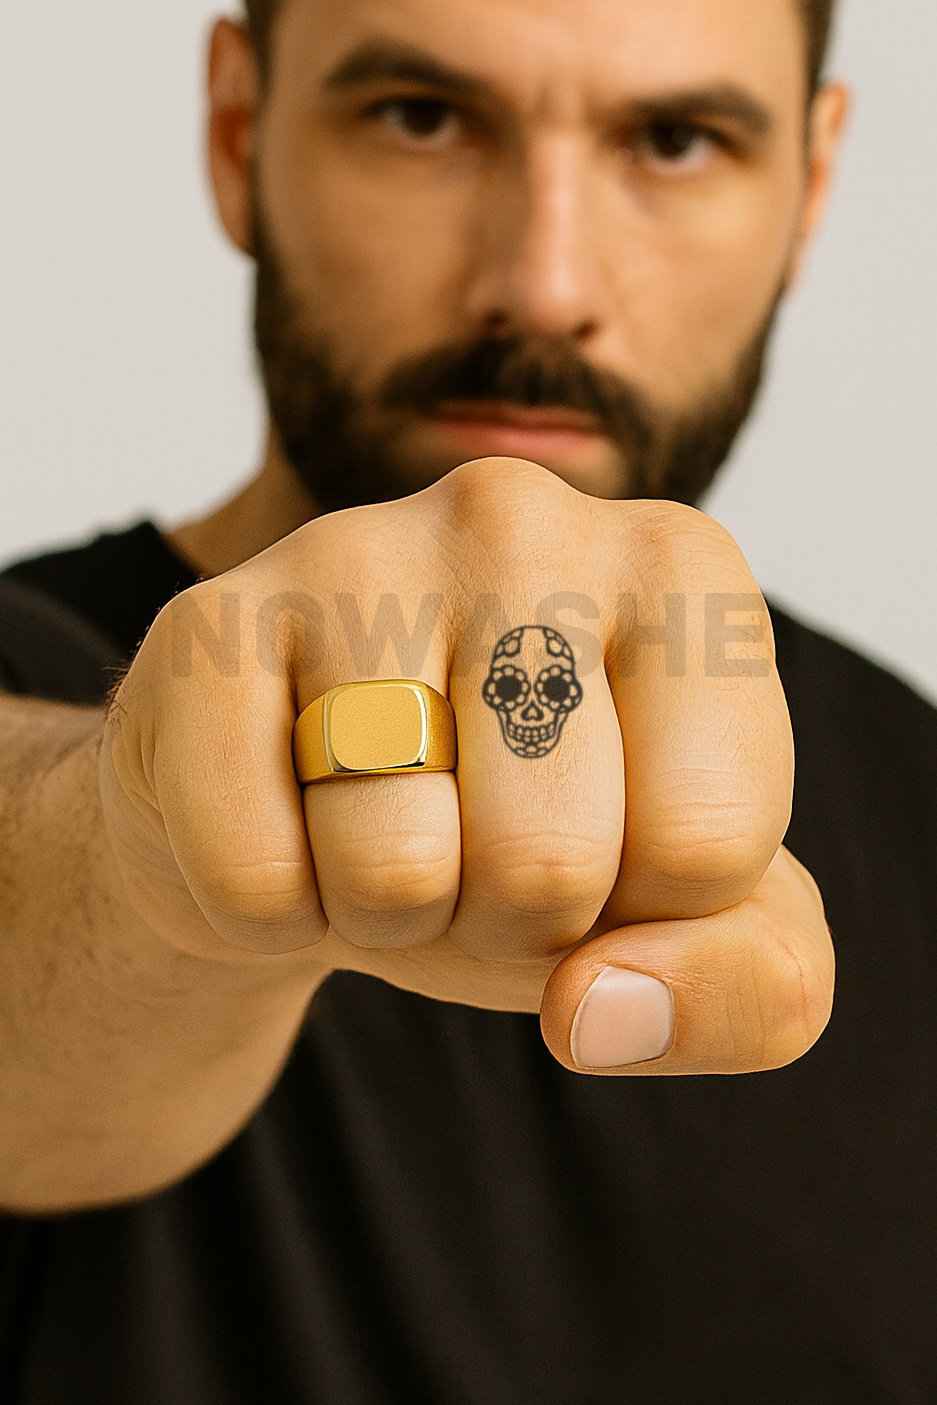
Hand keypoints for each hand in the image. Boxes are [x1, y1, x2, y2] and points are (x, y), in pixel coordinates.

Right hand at [101, 458, 832, 1073]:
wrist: (325, 803)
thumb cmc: (522, 835)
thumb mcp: (693, 922)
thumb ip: (751, 985)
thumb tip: (602, 1010)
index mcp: (681, 569)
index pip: (706, 846)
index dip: (640, 913)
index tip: (601, 845)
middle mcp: (524, 516)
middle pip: (552, 862)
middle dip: (507, 921)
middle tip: (473, 848)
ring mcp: (356, 550)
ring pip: (398, 871)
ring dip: (390, 916)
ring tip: (384, 830)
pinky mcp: (211, 621)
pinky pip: (254, 876)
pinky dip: (273, 910)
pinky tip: (288, 819)